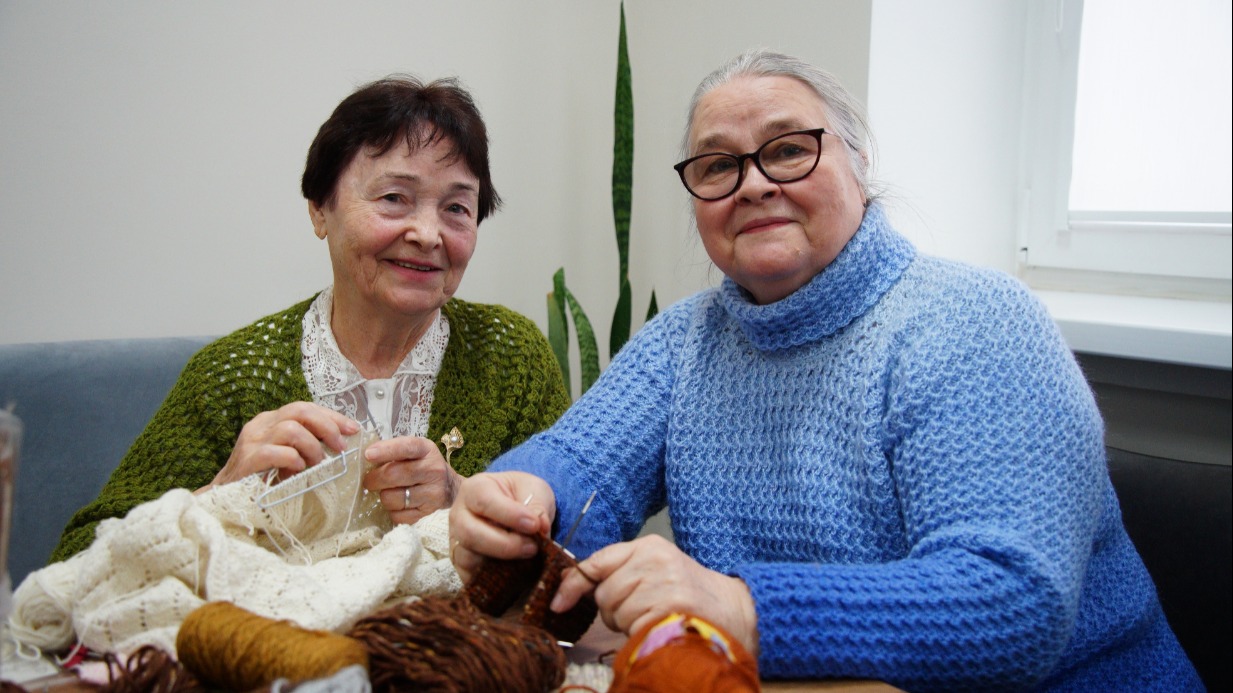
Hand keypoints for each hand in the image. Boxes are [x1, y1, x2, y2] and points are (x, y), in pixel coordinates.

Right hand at [206, 402, 357, 489]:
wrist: (226, 497)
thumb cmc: (262, 477)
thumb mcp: (287, 456)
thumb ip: (306, 445)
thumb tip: (340, 443)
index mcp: (271, 420)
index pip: (306, 408)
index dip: (332, 416)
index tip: (353, 429)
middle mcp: (261, 425)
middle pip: (300, 410)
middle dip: (327, 427)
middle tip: (339, 447)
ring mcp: (252, 441)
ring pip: (291, 429)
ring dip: (311, 447)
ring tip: (315, 464)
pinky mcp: (247, 459)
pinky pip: (275, 452)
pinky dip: (292, 460)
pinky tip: (297, 471)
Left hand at [363, 436, 462, 523]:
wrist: (450, 488)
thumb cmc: (423, 466)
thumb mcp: (414, 451)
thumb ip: (393, 450)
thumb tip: (367, 456)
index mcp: (426, 450)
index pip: (406, 447)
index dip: (386, 450)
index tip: (368, 455)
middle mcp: (433, 470)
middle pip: (393, 474)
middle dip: (374, 479)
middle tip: (369, 481)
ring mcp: (433, 493)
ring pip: (392, 498)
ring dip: (384, 496)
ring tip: (388, 492)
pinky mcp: (428, 512)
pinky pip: (398, 516)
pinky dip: (392, 512)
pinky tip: (398, 504)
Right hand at [448, 471, 554, 583]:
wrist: (516, 510)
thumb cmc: (522, 496)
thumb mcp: (535, 490)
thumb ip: (538, 506)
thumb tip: (540, 527)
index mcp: (475, 489)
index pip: (484, 501)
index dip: (510, 515)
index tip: (534, 525)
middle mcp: (459, 515)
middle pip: (470, 534)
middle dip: (505, 545)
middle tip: (533, 547)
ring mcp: (457, 541)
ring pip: (467, 558)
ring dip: (500, 564)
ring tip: (527, 560)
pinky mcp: (462, 564)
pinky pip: (469, 577)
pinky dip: (491, 579)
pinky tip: (514, 574)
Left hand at [550, 534, 759, 657]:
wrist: (734, 610)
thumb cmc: (689, 593)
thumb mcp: (655, 570)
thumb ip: (620, 573)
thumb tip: (571, 588)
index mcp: (649, 546)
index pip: (597, 562)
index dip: (573, 585)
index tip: (558, 603)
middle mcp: (655, 560)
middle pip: (604, 593)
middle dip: (614, 610)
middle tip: (640, 611)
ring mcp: (663, 582)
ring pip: (616, 612)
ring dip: (627, 623)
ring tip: (654, 616)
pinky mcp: (670, 606)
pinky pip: (632, 626)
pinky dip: (640, 632)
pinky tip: (660, 625)